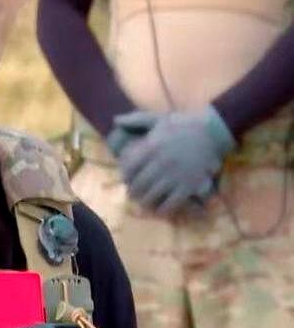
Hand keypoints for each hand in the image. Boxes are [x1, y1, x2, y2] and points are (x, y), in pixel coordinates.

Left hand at [113, 106, 234, 213]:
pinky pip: (172, 203)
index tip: (125, 179)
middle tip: (133, 193)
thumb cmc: (182, 124)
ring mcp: (174, 176)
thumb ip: (135, 120)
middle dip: (133, 191)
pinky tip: (160, 209)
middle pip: (139, 184)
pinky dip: (163, 209)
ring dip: (145, 201)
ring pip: (152, 196)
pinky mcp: (189, 185)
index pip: (129, 168)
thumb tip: (115, 120)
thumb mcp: (157, 118)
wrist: (212, 132)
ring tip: (143, 202)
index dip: (124, 176)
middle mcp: (160, 164)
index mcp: (151, 148)